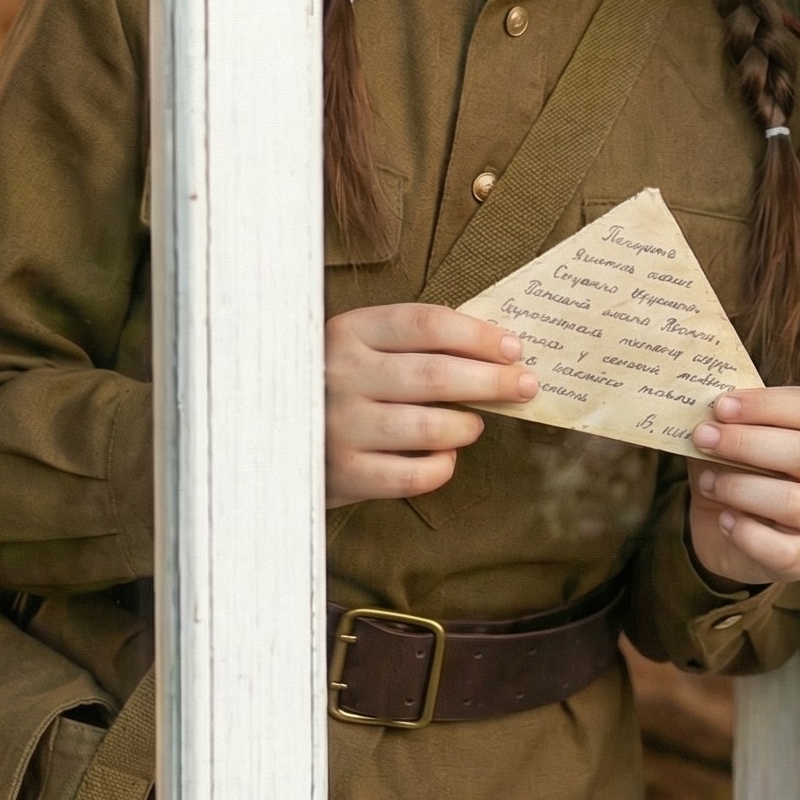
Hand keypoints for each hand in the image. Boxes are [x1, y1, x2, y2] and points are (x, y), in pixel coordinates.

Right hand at [324, 305, 536, 509]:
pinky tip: (444, 457)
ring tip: (474, 425)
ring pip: (430, 427)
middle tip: (526, 385)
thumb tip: (497, 349)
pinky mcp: (345, 473)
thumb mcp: (361, 346)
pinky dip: (442, 467)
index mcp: (349, 331)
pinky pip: (415, 475)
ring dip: (467, 427)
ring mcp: (340, 426)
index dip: (478, 335)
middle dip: (493, 381)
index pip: (427, 324)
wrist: (274, 434)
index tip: (513, 348)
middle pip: (437, 375)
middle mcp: (341, 375)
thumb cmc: (337, 384)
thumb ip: (414, 343)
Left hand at [686, 386, 799, 589]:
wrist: (729, 529)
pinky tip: (725, 520)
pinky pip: (782, 549)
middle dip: (746, 443)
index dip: (765, 405)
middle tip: (703, 437)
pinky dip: (746, 533)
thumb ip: (723, 423)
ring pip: (794, 502)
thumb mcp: (729, 439)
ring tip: (708, 484)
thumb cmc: (738, 470)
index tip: (721, 406)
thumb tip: (701, 408)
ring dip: (740, 488)